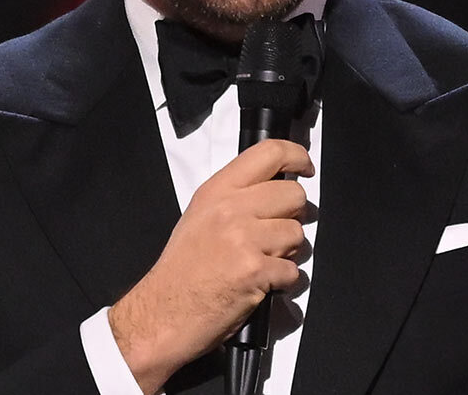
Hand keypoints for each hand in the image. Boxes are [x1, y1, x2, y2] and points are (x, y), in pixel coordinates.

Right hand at [108, 139, 312, 392]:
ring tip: (262, 262)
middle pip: (294, 196)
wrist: (162, 312)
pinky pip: (294, 271)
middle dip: (295, 216)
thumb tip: (276, 191)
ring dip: (288, 253)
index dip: (296, 156)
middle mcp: (231, 209)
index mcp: (217, 191)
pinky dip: (283, 282)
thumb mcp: (200, 216)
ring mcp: (244, 239)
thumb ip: (236, 197)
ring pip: (298, 235)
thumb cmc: (181, 269)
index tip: (304, 168)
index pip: (269, 154)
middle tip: (277, 233)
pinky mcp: (255, 271)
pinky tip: (260, 284)